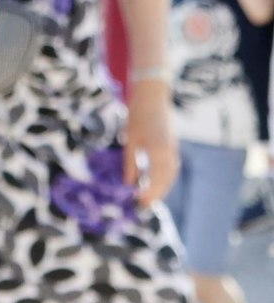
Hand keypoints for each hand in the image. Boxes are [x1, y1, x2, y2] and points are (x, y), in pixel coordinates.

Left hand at [125, 83, 178, 207]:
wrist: (153, 97)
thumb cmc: (138, 115)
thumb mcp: (130, 139)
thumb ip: (131, 163)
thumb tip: (129, 183)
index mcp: (159, 152)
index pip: (156, 180)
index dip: (149, 194)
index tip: (139, 204)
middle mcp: (170, 153)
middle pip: (165, 181)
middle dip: (156, 194)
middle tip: (142, 205)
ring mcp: (174, 150)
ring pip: (170, 175)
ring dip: (161, 187)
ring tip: (148, 197)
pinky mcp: (173, 147)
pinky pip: (171, 168)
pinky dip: (164, 178)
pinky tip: (154, 182)